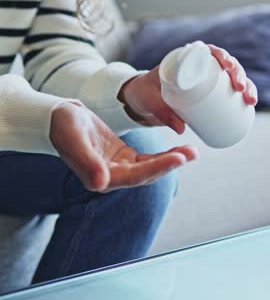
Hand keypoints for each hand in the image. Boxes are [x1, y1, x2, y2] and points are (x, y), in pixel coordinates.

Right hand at [50, 102, 197, 192]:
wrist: (59, 118)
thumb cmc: (64, 126)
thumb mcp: (74, 139)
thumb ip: (86, 161)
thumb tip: (101, 184)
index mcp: (101, 177)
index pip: (136, 176)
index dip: (159, 167)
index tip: (179, 158)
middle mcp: (111, 177)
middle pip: (147, 174)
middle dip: (171, 164)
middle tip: (192, 153)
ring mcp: (118, 168)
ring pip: (150, 167)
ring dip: (170, 160)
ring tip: (191, 152)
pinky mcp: (122, 157)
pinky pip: (146, 160)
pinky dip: (161, 155)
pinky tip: (176, 150)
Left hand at [118, 42, 257, 132]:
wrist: (140, 100)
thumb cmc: (144, 94)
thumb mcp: (149, 101)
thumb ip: (162, 113)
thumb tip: (181, 129)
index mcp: (183, 59)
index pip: (207, 51)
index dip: (222, 55)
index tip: (227, 66)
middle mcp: (196, 67)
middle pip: (223, 64)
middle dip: (238, 73)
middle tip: (241, 88)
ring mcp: (203, 81)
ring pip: (229, 78)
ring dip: (245, 85)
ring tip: (249, 100)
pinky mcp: (205, 94)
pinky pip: (226, 91)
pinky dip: (240, 95)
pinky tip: (249, 102)